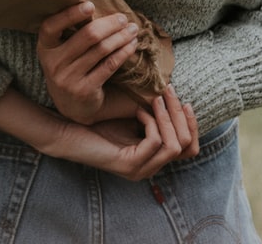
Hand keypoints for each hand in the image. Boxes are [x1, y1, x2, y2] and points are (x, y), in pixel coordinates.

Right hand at [37, 1, 140, 123]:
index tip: (90, 5)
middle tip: (123, 18)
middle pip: (87, 36)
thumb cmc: (69, 67)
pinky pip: (109, 65)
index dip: (70, 15)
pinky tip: (132, 45)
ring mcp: (68, 79)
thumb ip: (70, 32)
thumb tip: (93, 6)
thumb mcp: (60, 51)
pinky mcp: (85, 90)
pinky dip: (123, 52)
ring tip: (132, 29)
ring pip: (101, 50)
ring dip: (121, 36)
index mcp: (45, 47)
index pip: (51, 26)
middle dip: (109, 24)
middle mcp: (53, 63)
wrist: (70, 107)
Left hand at [44, 86, 198, 180]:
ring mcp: (141, 169)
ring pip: (174, 146)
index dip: (192, 124)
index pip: (190, 148)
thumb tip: (174, 94)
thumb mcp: (133, 115)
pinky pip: (154, 143)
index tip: (185, 100)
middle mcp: (151, 167)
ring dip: (168, 117)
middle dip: (181, 116)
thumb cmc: (98, 120)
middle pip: (187, 147)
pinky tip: (138, 111)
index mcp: (153, 157)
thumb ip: (153, 112)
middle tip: (169, 91)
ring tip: (156, 98)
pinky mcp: (129, 165)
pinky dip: (151, 123)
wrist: (69, 131)